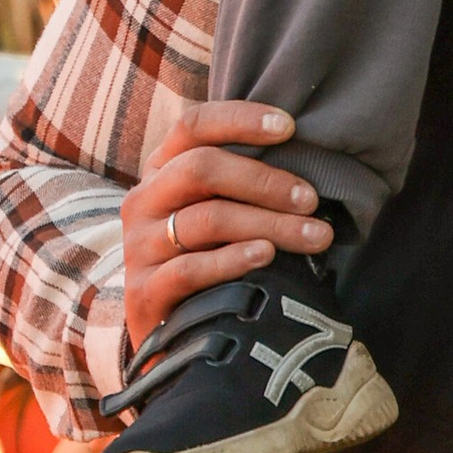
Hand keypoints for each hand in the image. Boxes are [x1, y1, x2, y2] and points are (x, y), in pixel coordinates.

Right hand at [121, 101, 329, 357]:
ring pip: (207, 219)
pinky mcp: (143, 291)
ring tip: (313, 235)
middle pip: (201, 169)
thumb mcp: (216, 211)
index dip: (240, 119)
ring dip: (268, 223)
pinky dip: (234, 259)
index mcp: (162, 170)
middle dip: (264, 181)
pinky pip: (191, 268)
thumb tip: (310, 165)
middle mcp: (144, 201)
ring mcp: (139, 246)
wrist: (170, 333)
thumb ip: (242, 184)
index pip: (193, 126)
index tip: (290, 127)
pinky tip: (267, 256)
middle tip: (311, 200)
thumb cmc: (207, 257)